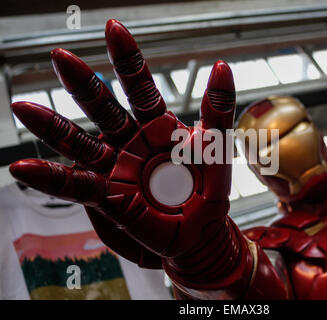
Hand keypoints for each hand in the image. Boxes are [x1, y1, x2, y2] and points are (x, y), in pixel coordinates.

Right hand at [9, 19, 235, 265]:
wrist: (202, 232)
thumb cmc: (209, 190)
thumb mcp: (216, 147)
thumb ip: (217, 110)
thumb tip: (222, 66)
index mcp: (158, 127)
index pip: (140, 88)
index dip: (127, 60)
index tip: (113, 28)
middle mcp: (131, 143)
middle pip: (103, 109)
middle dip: (84, 84)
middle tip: (61, 57)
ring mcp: (116, 168)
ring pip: (80, 143)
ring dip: (52, 126)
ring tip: (24, 107)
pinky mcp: (108, 197)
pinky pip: (76, 186)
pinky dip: (51, 178)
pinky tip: (23, 167)